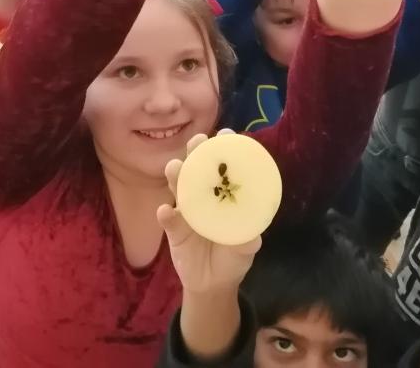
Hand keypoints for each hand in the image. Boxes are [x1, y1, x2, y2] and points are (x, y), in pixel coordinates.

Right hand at [158, 131, 261, 294]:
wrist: (213, 285)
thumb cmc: (233, 257)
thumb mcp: (245, 249)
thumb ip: (247, 242)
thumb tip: (253, 236)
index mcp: (224, 194)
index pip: (224, 165)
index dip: (224, 148)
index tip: (226, 135)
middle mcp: (204, 195)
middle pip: (197, 166)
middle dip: (196, 150)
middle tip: (197, 143)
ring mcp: (187, 210)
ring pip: (178, 185)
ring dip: (175, 174)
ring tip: (176, 169)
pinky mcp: (173, 229)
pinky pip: (167, 218)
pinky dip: (166, 213)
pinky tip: (166, 210)